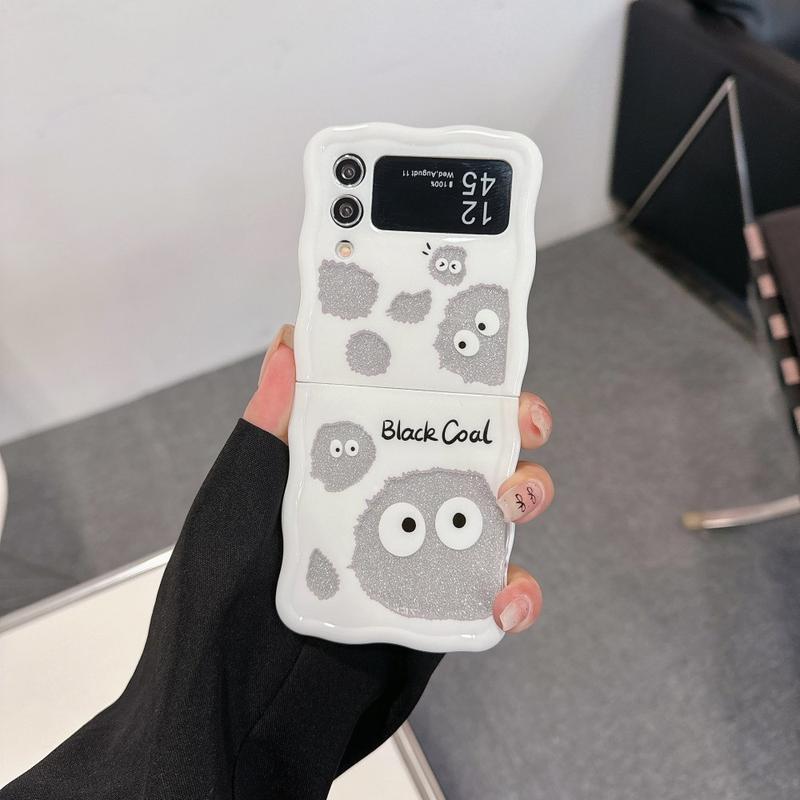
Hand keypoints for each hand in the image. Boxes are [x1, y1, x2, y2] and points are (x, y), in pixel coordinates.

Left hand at [245, 324, 552, 636]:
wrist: (241, 690)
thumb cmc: (230, 586)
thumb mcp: (243, 493)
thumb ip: (269, 424)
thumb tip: (288, 345)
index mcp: (362, 459)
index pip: (420, 403)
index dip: (461, 377)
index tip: (484, 360)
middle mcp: (401, 495)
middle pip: (477, 444)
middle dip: (517, 424)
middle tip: (524, 423)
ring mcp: (426, 546)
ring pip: (500, 510)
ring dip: (527, 494)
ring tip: (514, 501)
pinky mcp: (443, 603)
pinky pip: (498, 593)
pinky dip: (519, 595)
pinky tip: (504, 600)